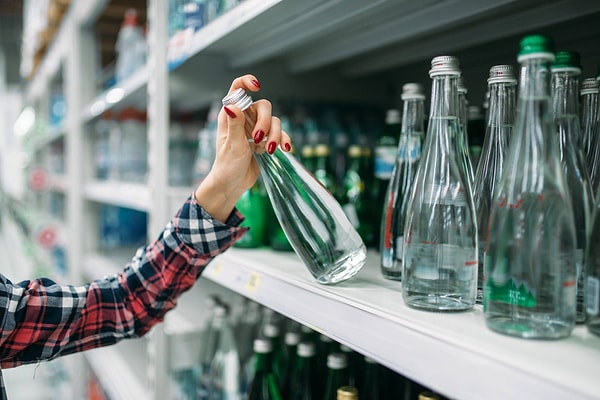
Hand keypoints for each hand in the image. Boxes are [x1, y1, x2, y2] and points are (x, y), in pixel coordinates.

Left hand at [194, 75, 291, 221]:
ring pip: (274, 121)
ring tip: (268, 151)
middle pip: (263, 106)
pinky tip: (284, 149)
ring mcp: (256, 129)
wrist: (233, 184)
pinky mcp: (266, 140)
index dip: (247, 82)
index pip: (237, 89)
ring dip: (275, 135)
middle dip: (265, 122)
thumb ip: (235, 125)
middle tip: (259, 139)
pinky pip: (281, 134)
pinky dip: (284, 140)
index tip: (256, 86)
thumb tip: (231, 106)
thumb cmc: (227, 165)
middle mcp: (244, 118)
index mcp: (231, 115)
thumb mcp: (231, 145)